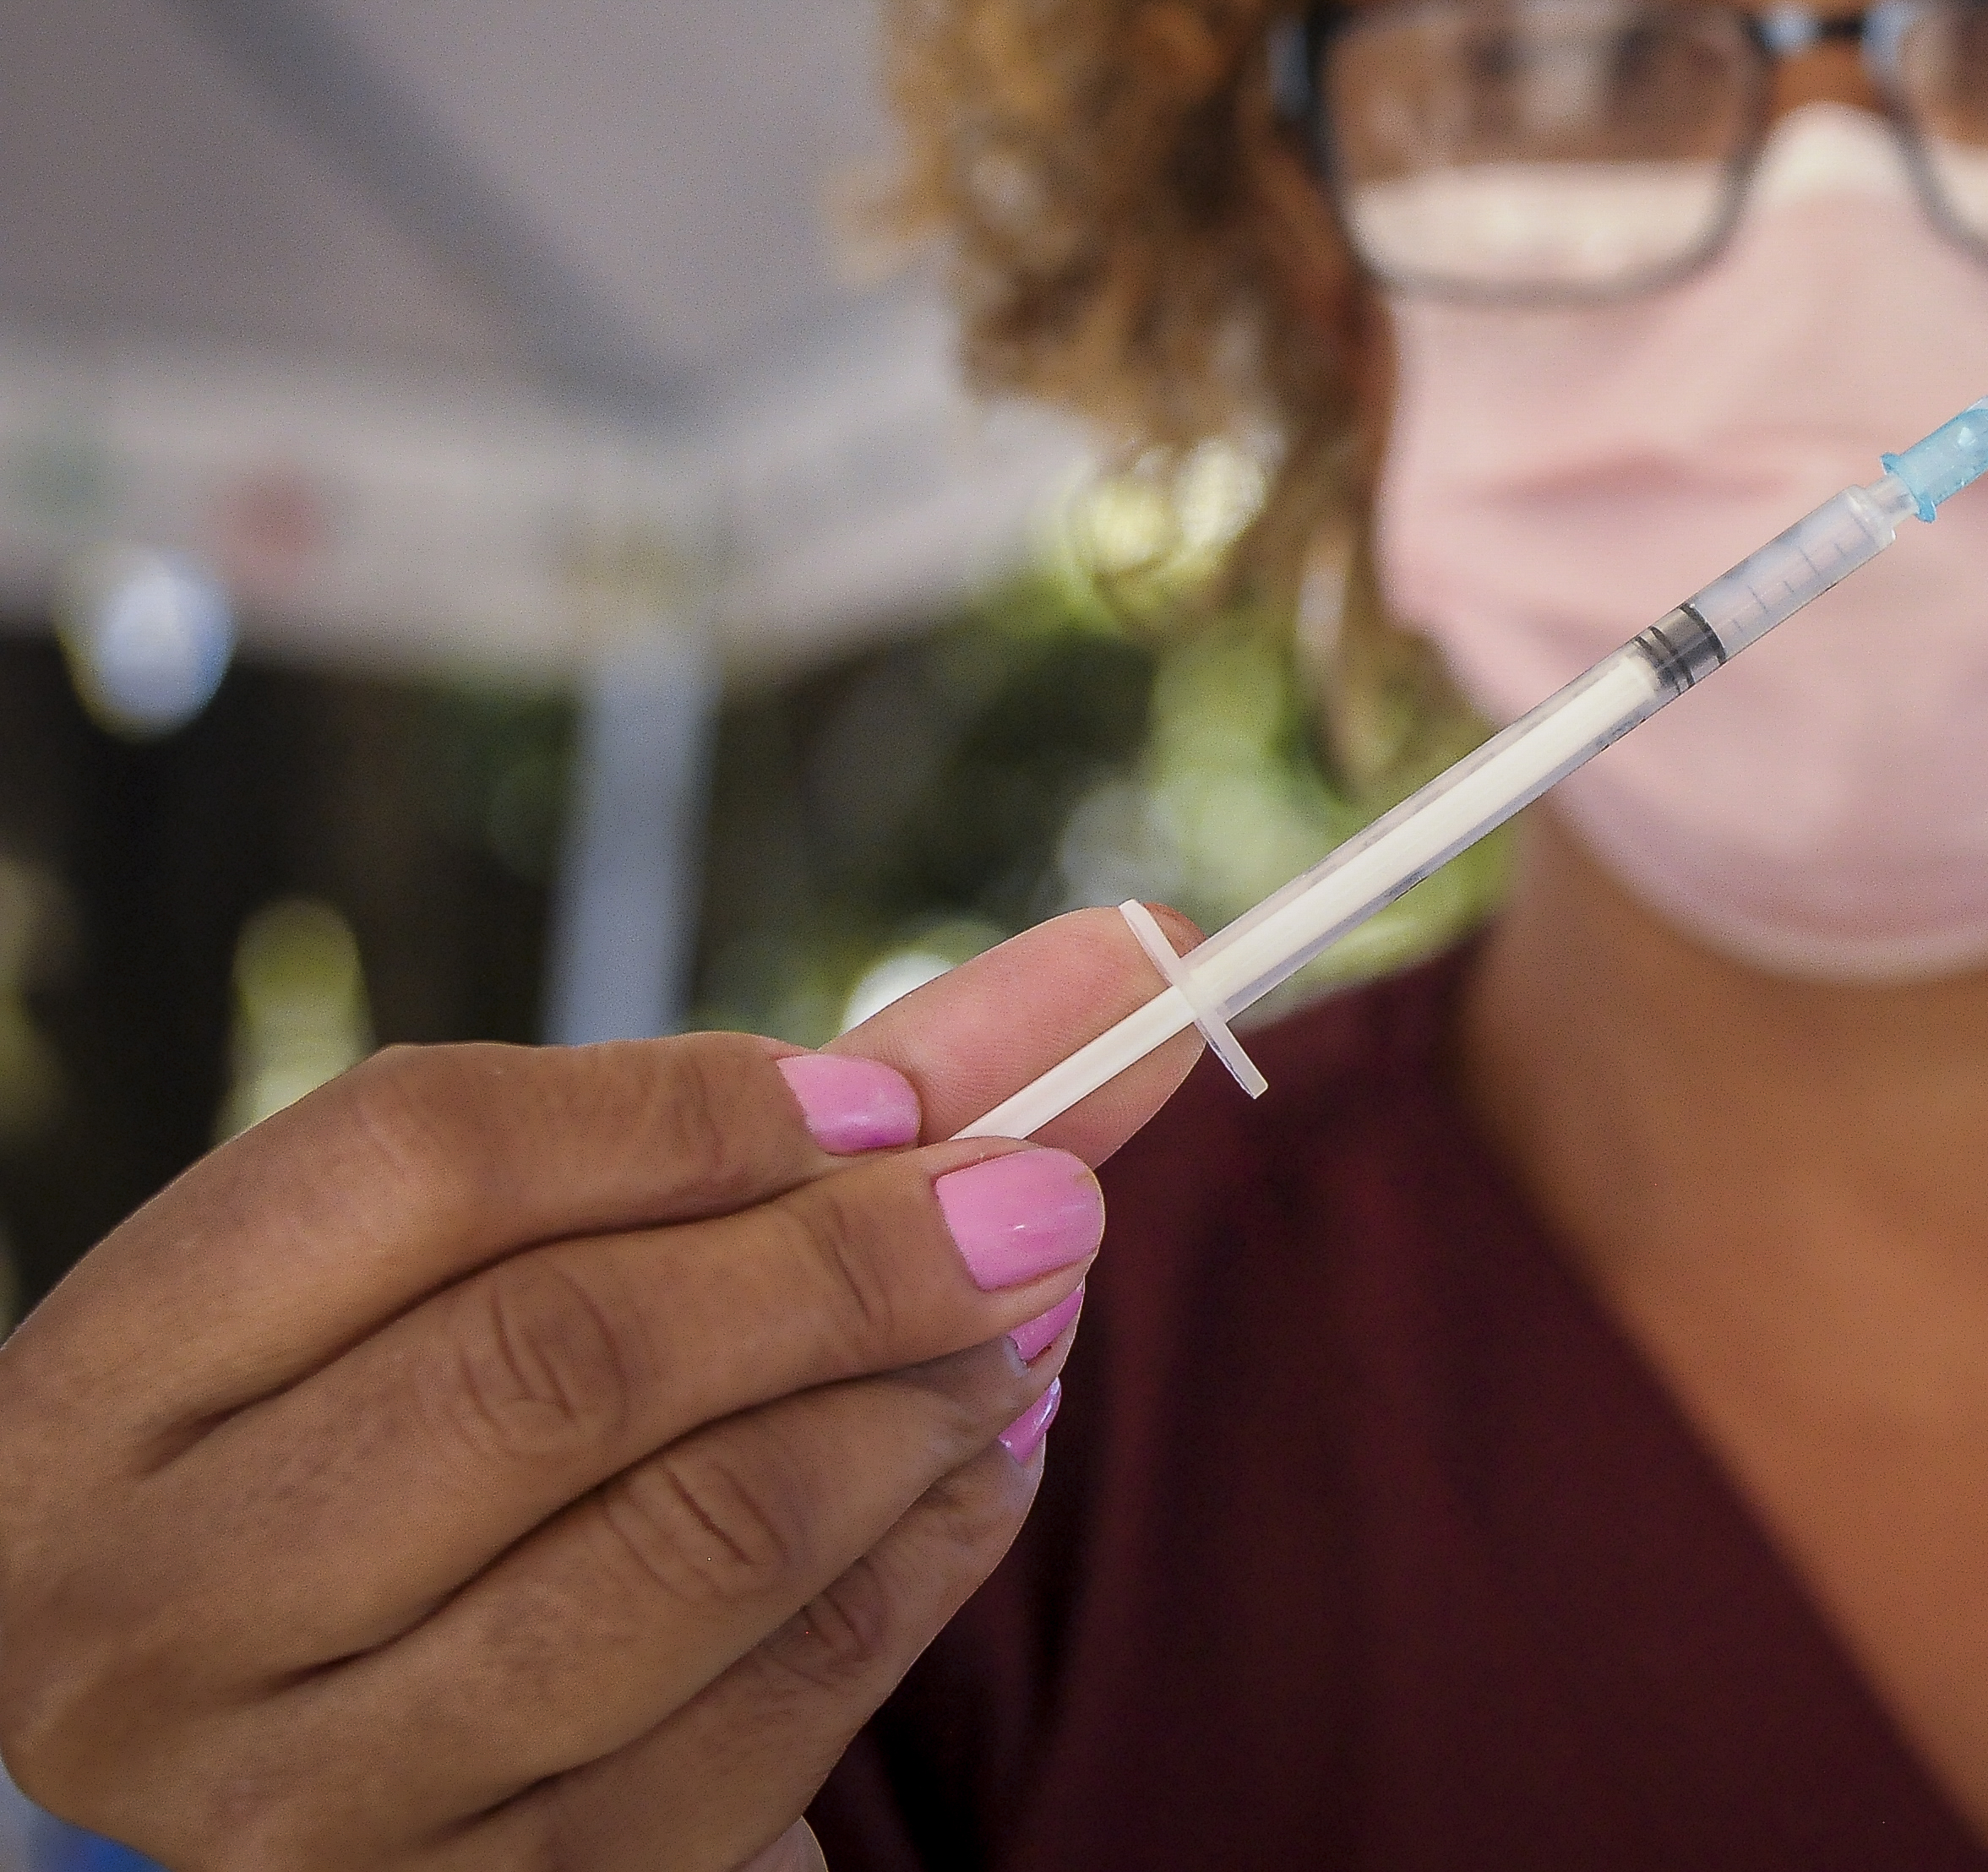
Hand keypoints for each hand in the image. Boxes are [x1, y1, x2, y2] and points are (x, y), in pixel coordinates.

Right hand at [0, 909, 1198, 1869]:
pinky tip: (984, 1469)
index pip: (419, 1162)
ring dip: (915, 1408)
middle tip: (1043, 1194)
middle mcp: (161, 1610)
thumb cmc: (385, 1441)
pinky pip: (771, 1722)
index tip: (887, 1092)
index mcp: (109, 1398)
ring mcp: (310, 1799)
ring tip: (1027, 1320)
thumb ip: (746, 1119)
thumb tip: (1100, 976)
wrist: (267, 1751)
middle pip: (565, 1359)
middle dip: (856, 1256)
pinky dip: (924, 1564)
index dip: (692, 1109)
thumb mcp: (460, 1271)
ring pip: (691, 1545)